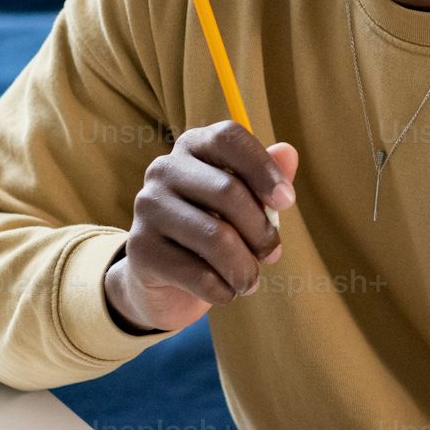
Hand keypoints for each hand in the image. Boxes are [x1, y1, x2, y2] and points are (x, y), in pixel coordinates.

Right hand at [104, 123, 297, 334]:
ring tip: (250, 281)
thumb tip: (289, 152)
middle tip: (272, 254)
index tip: (287, 202)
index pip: (229, 137)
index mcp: (193, 146)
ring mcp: (147, 206)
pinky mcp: (140, 248)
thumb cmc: (213, 230)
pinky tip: (225, 291)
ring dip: (245, 268)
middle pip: (228, 191)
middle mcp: (164, 169)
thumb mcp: (245, 205)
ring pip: (216, 238)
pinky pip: (199, 274)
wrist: (163, 280)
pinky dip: (223, 290)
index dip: (263, 168)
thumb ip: (266, 180)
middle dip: (262, 231)